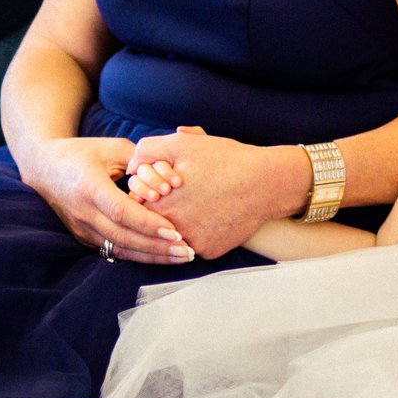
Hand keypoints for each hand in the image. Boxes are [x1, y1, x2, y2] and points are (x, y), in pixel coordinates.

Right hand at [22, 135, 192, 263]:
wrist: (45, 167)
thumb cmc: (84, 153)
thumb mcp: (112, 147)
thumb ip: (141, 159)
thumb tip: (170, 173)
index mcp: (89, 187)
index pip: (121, 211)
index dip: (148, 223)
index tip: (175, 230)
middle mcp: (83, 212)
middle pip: (122, 236)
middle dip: (157, 246)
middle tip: (188, 249)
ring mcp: (82, 227)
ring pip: (119, 248)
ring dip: (152, 255)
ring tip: (182, 256)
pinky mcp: (85, 236)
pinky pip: (114, 250)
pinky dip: (140, 254)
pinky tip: (163, 255)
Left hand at [124, 125, 309, 258]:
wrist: (268, 183)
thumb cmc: (226, 160)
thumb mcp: (182, 144)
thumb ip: (146, 151)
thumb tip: (130, 167)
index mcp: (158, 205)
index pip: (136, 203)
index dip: (149, 189)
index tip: (166, 183)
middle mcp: (170, 231)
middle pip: (153, 221)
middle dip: (165, 206)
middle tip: (187, 192)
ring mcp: (191, 245)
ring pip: (174, 235)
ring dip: (180, 223)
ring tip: (202, 203)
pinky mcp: (209, 252)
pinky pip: (196, 244)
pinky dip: (202, 232)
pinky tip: (216, 215)